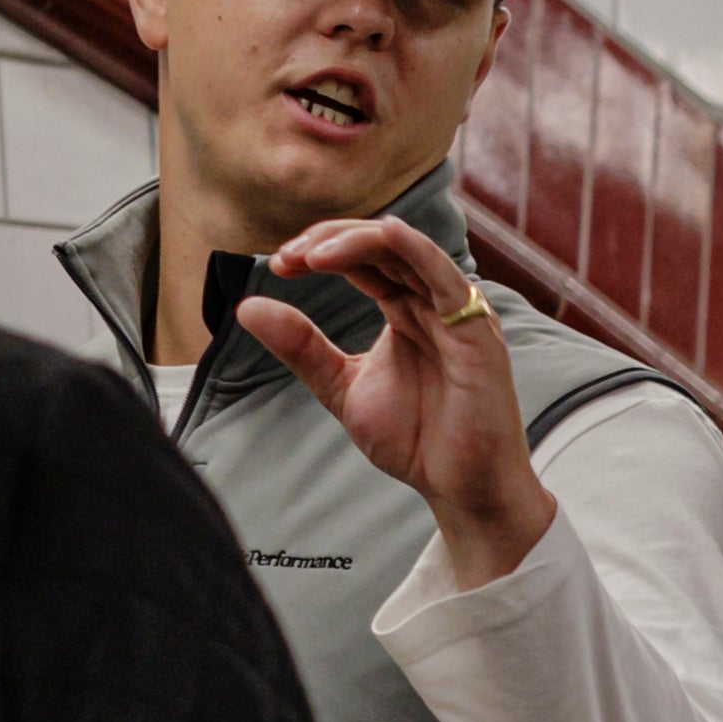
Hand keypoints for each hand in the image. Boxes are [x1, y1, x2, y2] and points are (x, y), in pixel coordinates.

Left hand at [246, 212, 553, 587]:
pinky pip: (446, 276)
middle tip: (287, 259)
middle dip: (328, 240)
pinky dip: (416, 247)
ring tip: (312, 255)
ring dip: (357, 241)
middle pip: (380, 243)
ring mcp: (456, 313)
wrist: (462, 489)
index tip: (278, 268)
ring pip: (408, 249)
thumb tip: (247, 307)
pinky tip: (383, 232)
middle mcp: (432, 302)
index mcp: (405, 309)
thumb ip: (302, 348)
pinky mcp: (476, 331)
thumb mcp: (342, 387)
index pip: (361, 257)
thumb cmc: (417, 441)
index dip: (316, 251)